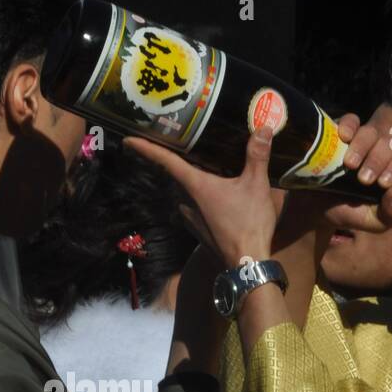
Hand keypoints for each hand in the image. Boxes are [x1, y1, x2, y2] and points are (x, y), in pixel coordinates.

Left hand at [124, 126, 283, 266]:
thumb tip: (263, 128)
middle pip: (177, 175)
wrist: (247, 263)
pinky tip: (217, 194)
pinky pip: (196, 206)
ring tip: (205, 166)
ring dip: (194, 181)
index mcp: (195, 186)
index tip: (128, 141)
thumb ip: (257, 155)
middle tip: (180, 144)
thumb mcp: (256, 185)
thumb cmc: (248, 222)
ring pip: (187, 192)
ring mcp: (190, 218)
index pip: (166, 161)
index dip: (146, 148)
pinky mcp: (198, 230)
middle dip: (178, 161)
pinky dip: (202, 197)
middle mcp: (186, 201)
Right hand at [319, 113, 391, 232]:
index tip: (382, 183)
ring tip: (349, 165)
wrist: (315, 208)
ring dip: (363, 147)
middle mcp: (379, 152)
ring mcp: (360, 140)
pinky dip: (349, 125)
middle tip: (362, 179)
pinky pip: (351, 120)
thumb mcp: (374, 222)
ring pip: (371, 132)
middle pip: (389, 145)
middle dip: (378, 161)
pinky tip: (343, 137)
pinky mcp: (341, 133)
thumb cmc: (348, 212)